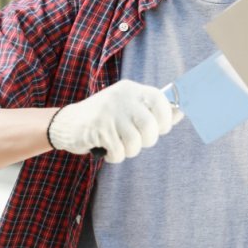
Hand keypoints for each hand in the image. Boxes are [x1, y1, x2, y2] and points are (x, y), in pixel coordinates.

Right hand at [48, 80, 182, 162]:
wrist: (66, 124)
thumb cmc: (104, 119)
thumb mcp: (128, 109)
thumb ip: (152, 111)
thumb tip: (180, 113)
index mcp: (131, 90)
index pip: (159, 99)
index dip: (166, 118)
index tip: (162, 128)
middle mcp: (121, 98)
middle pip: (150, 126)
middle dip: (147, 141)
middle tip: (136, 143)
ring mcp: (109, 112)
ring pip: (135, 142)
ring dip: (129, 151)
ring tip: (120, 147)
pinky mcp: (98, 128)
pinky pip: (119, 151)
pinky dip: (115, 157)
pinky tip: (107, 151)